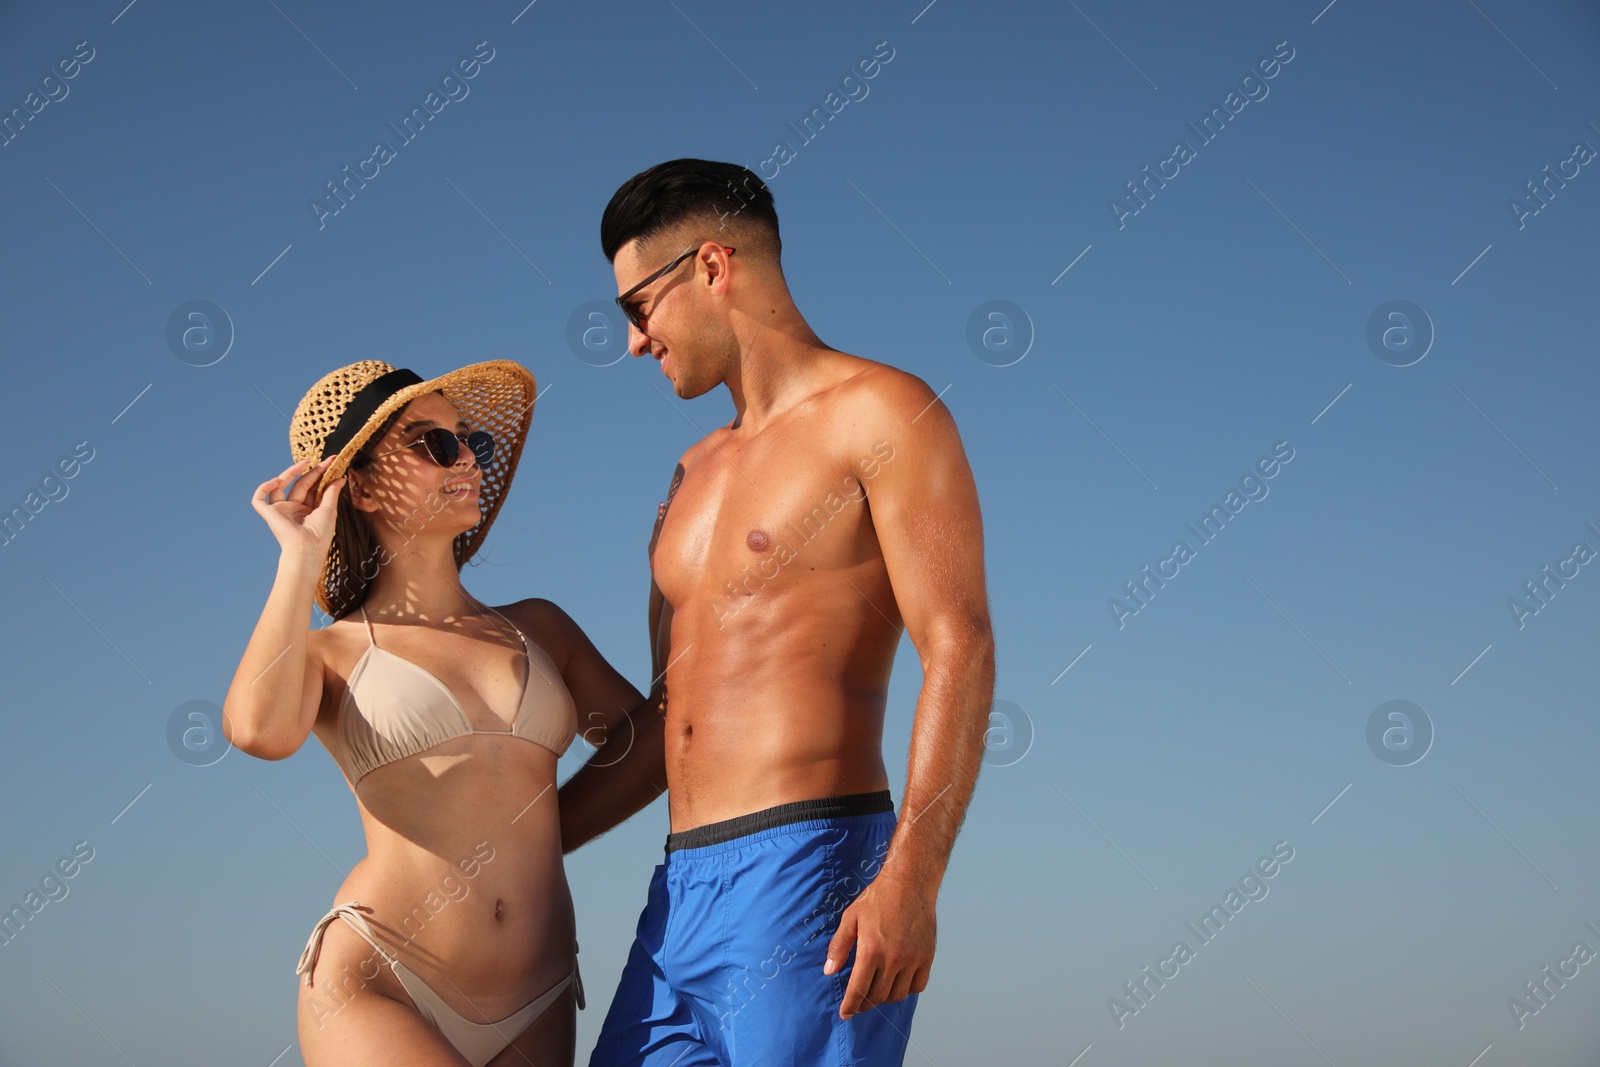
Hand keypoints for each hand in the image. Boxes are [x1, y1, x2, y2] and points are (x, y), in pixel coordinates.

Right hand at [250, 457, 344, 558]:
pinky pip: (259, 499)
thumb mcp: (329, 509)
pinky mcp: (269, 514)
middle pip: (300, 485)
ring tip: (305, 463)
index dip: (321, 474)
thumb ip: (332, 492)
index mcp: (307, 511)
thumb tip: (340, 478)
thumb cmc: (320, 533)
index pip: (313, 488)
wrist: (307, 548)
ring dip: (290, 473)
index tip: (332, 461)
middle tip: (326, 461)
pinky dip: (264, 488)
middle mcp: (293, 510)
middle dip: (312, 472)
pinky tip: (276, 480)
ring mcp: (280, 511)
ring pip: (280, 486)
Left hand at [823, 869, 935, 1018]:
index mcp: (871, 950)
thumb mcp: (851, 918)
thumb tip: (829, 971)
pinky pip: (917, 986)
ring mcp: (912, 959)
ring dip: (884, 998)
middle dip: (865, 1003)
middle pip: (877, 996)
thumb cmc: (878, 898)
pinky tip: (896, 984)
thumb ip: (839, 947)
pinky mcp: (927, 957)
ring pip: (897, 995)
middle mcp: (893, 959)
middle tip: (858, 1002)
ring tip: (876, 993)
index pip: (858, 989)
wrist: (909, 883)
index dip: (850, 1006)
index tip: (845, 1014)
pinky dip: (906, 990)